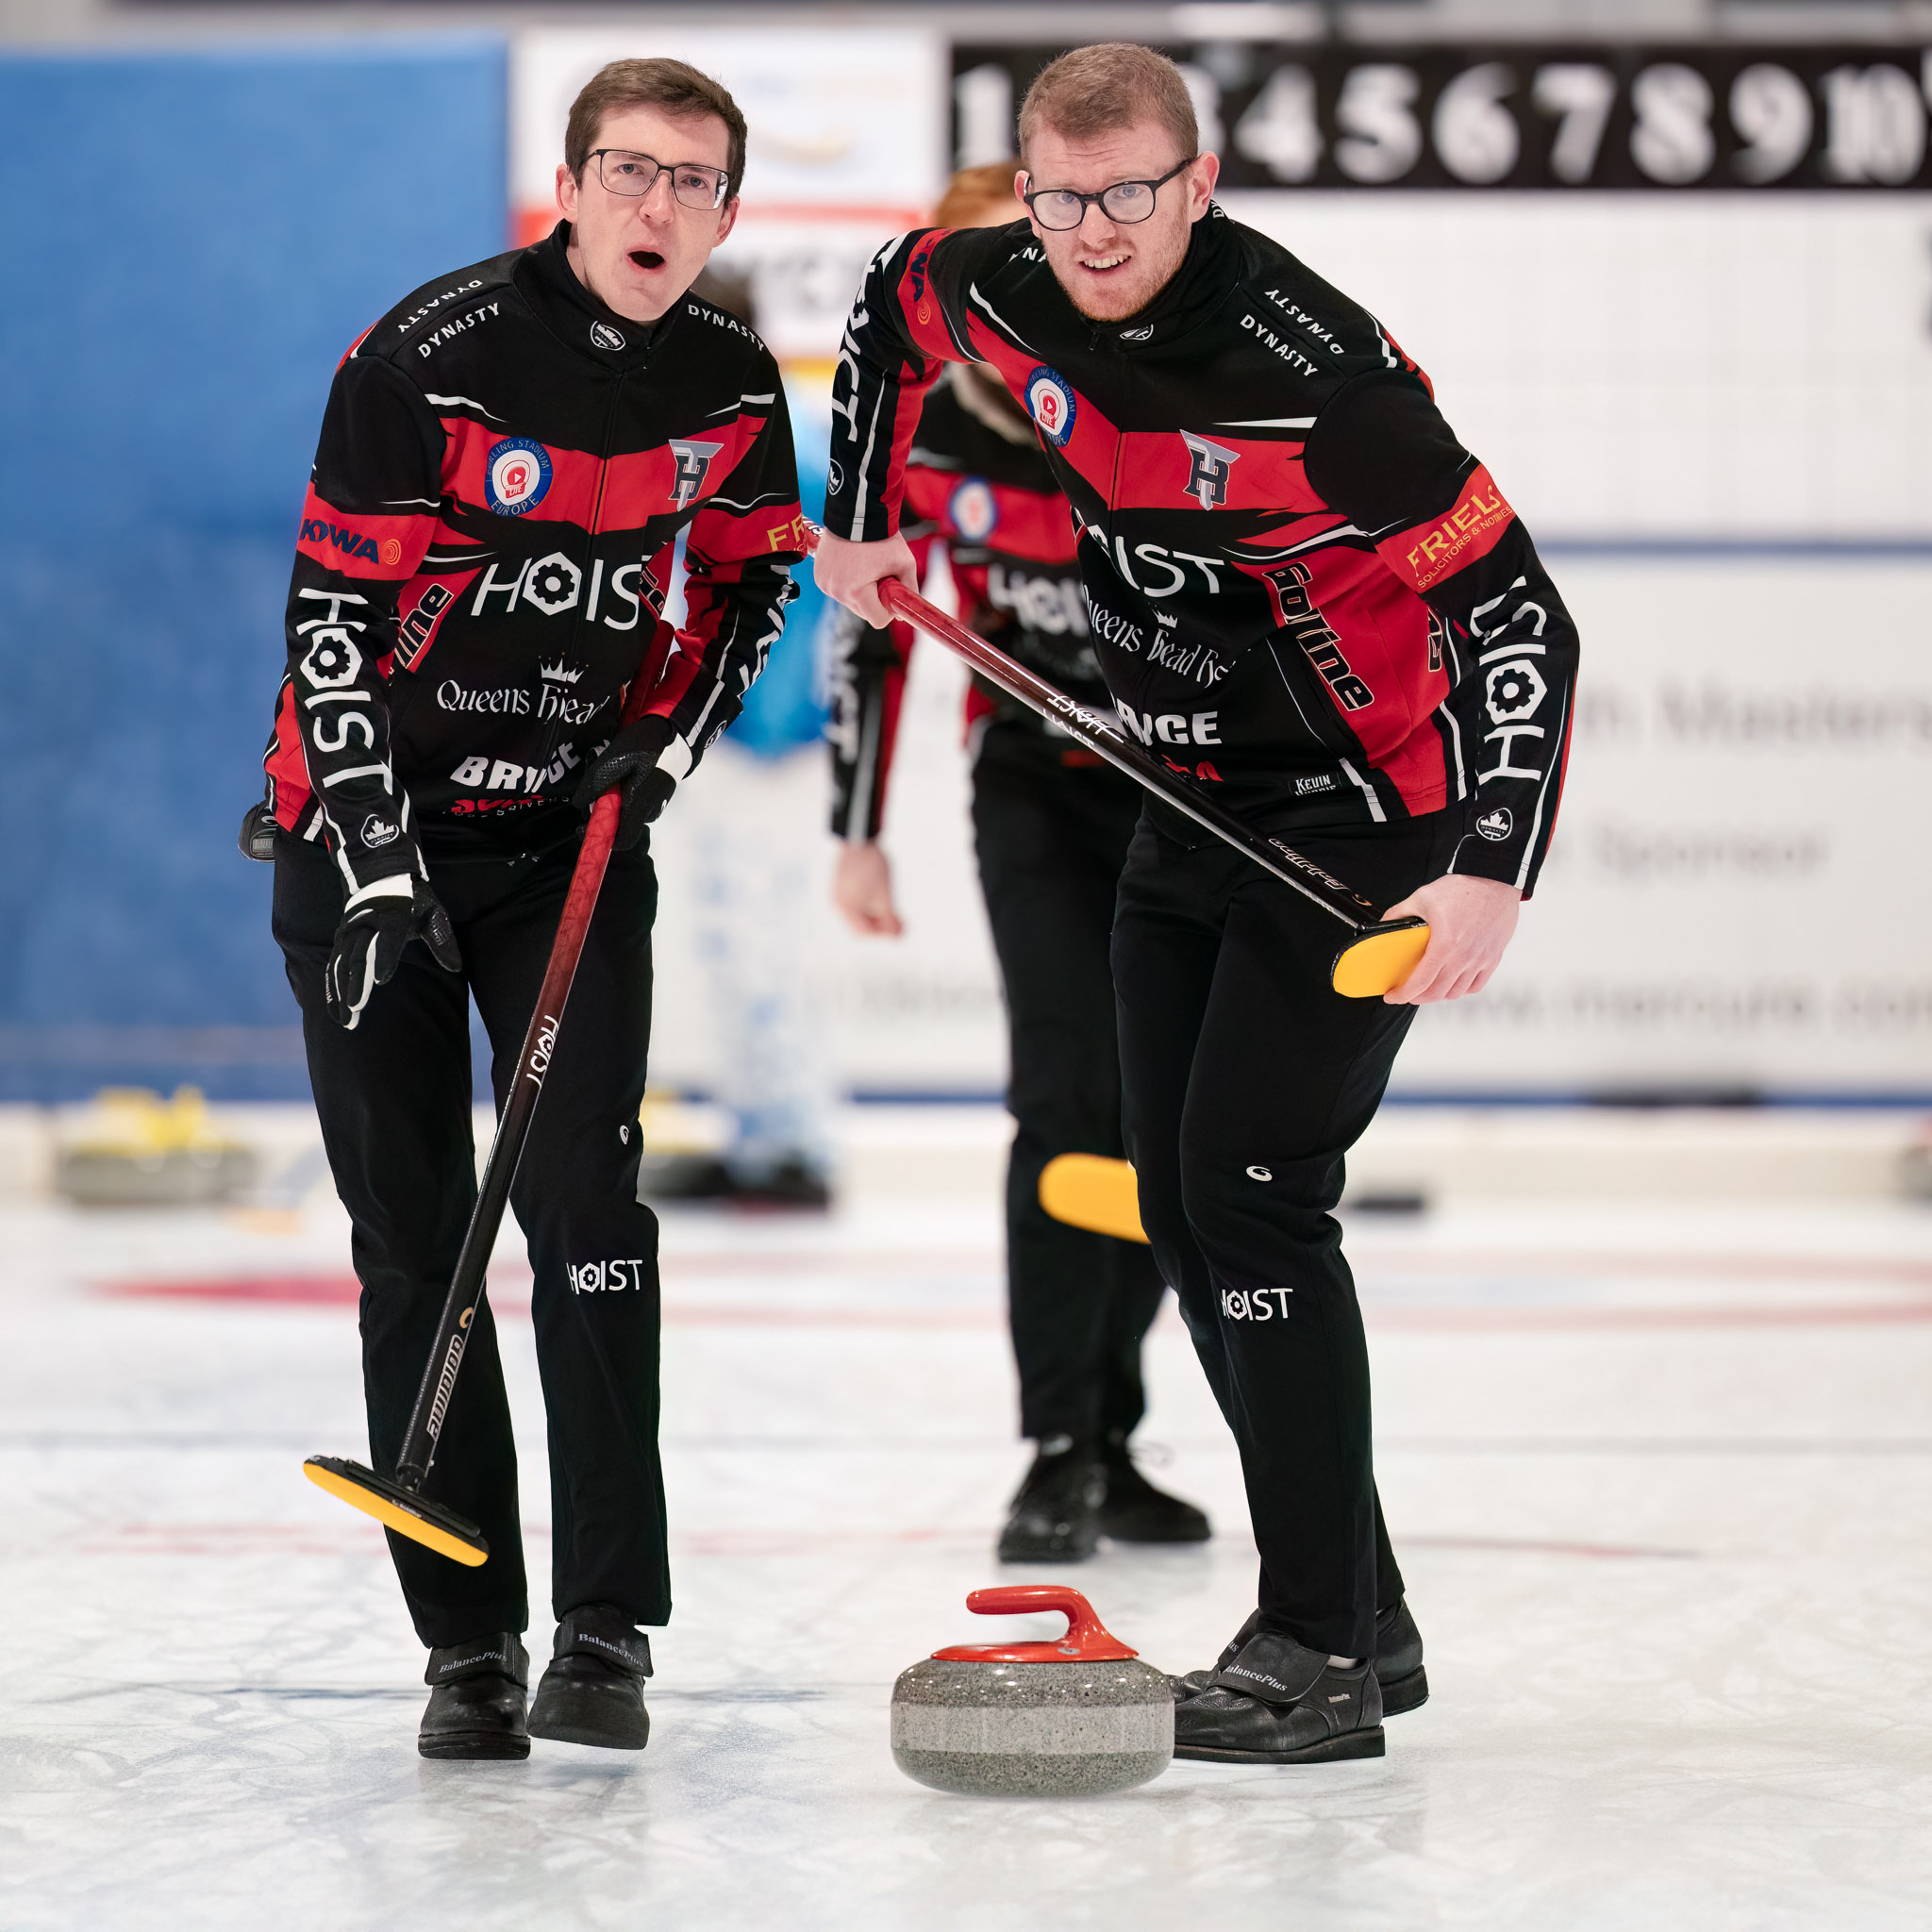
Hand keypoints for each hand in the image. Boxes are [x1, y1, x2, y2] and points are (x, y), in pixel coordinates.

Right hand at [325, 880, 461, 1029]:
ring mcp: (349, 932)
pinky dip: (331, 989)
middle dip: (355, 984)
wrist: (380, 877)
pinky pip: (332, 967)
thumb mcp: (433, 913)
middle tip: (356, 1008)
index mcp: (392, 916)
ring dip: (340, 993)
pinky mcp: (340, 940)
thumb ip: (442, 939)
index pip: (387, 939)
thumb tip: (455, 967)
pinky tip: (335, 1011)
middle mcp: (365, 924)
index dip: (384, 958)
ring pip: (340, 965)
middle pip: (358, 957)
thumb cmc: (414, 901)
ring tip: (346, 1020)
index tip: (381, 980)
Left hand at [572, 715, 678, 850]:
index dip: (601, 838)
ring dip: (612, 802)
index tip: (583, 825)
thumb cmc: (644, 745)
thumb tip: (579, 804)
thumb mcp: (614, 759)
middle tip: (593, 791)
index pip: (622, 841)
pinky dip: (623, 796)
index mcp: (639, 805)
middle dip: (602, 813)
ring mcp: (656, 804)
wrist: (675, 732)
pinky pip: (635, 803)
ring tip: (607, 778)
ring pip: (627, 813)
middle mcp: (649, 811)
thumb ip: (596, 783)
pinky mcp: (658, 795)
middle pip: (620, 826)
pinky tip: (620, 777)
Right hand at [813, 529, 918, 627]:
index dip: (889, 610)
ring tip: (864, 565)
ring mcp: (824, 583)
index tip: (891, 592)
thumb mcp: (905, 564)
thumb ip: (909, 591)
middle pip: (863, 611)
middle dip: (874, 598)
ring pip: (850, 601)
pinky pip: (838, 589)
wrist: (857, 511)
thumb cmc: (882, 537)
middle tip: (878, 573)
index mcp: (856, 592)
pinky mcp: (818, 576)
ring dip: (860, 590)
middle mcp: (836, 591)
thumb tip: (904, 613)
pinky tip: (852, 563)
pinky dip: (847, 582)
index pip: (878, 620)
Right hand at [834, 841, 903, 935]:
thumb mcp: (885, 893)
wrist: (858, 837)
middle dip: (881, 928)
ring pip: (858, 917)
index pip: (864, 932)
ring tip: (894, 913)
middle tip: (900, 924)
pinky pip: (855, 906)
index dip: (883, 935)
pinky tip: (883, 903)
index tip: (899, 931)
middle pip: (860, 927)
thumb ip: (889, 915)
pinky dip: (869, 909)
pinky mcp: (841, 888)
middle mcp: (839, 904)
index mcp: (847, 907)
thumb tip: (897, 934)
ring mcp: (838, 896)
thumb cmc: (872, 864)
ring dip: (876, 918)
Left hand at [1380, 873, 1520, 1004]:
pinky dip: (1461, 989)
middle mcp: (1464, 957)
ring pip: (1456, 992)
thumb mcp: (1422, 897)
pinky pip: (1476, 985)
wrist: (1495, 880)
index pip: (1419, 983)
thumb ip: (1399, 913)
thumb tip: (1382, 925)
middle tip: (1407, 992)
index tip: (1392, 996)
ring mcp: (1481, 959)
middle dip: (1417, 997)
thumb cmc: (1461, 888)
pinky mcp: (1493, 957)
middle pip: (1436, 993)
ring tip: (1428, 988)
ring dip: (1438, 995)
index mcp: (1444, 945)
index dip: (1402, 994)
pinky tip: (1452, 983)